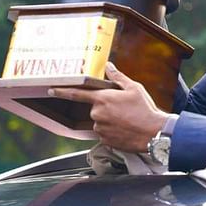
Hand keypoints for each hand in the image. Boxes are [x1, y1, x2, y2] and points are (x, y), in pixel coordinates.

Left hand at [49, 62, 167, 152]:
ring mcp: (100, 128)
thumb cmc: (145, 109)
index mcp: (103, 98)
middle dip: (107, 107)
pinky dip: (113, 130)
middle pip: (96, 108)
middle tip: (124, 108)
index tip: (52, 90)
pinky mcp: (104, 140)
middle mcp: (97, 114)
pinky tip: (126, 128)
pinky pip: (105, 132)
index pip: (77, 94)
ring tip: (128, 119)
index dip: (62, 91)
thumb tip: (109, 66)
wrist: (153, 133)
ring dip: (110, 119)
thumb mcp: (134, 88)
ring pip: (100, 121)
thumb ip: (118, 77)